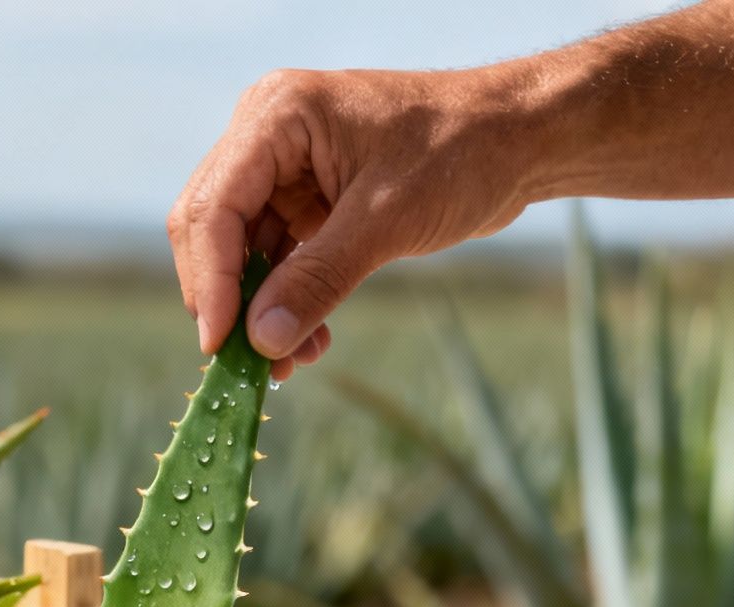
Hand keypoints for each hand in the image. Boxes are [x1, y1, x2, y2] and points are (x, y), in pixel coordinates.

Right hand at [168, 66, 534, 375]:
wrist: (522, 140)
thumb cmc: (464, 152)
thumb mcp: (387, 219)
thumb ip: (319, 279)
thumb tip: (261, 342)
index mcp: (276, 115)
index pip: (214, 205)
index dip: (211, 279)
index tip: (220, 343)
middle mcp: (267, 135)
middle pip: (212, 228)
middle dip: (228, 299)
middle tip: (243, 363)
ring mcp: (285, 168)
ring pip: (241, 252)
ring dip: (259, 310)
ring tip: (286, 364)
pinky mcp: (306, 198)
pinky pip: (276, 258)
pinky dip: (286, 300)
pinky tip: (307, 342)